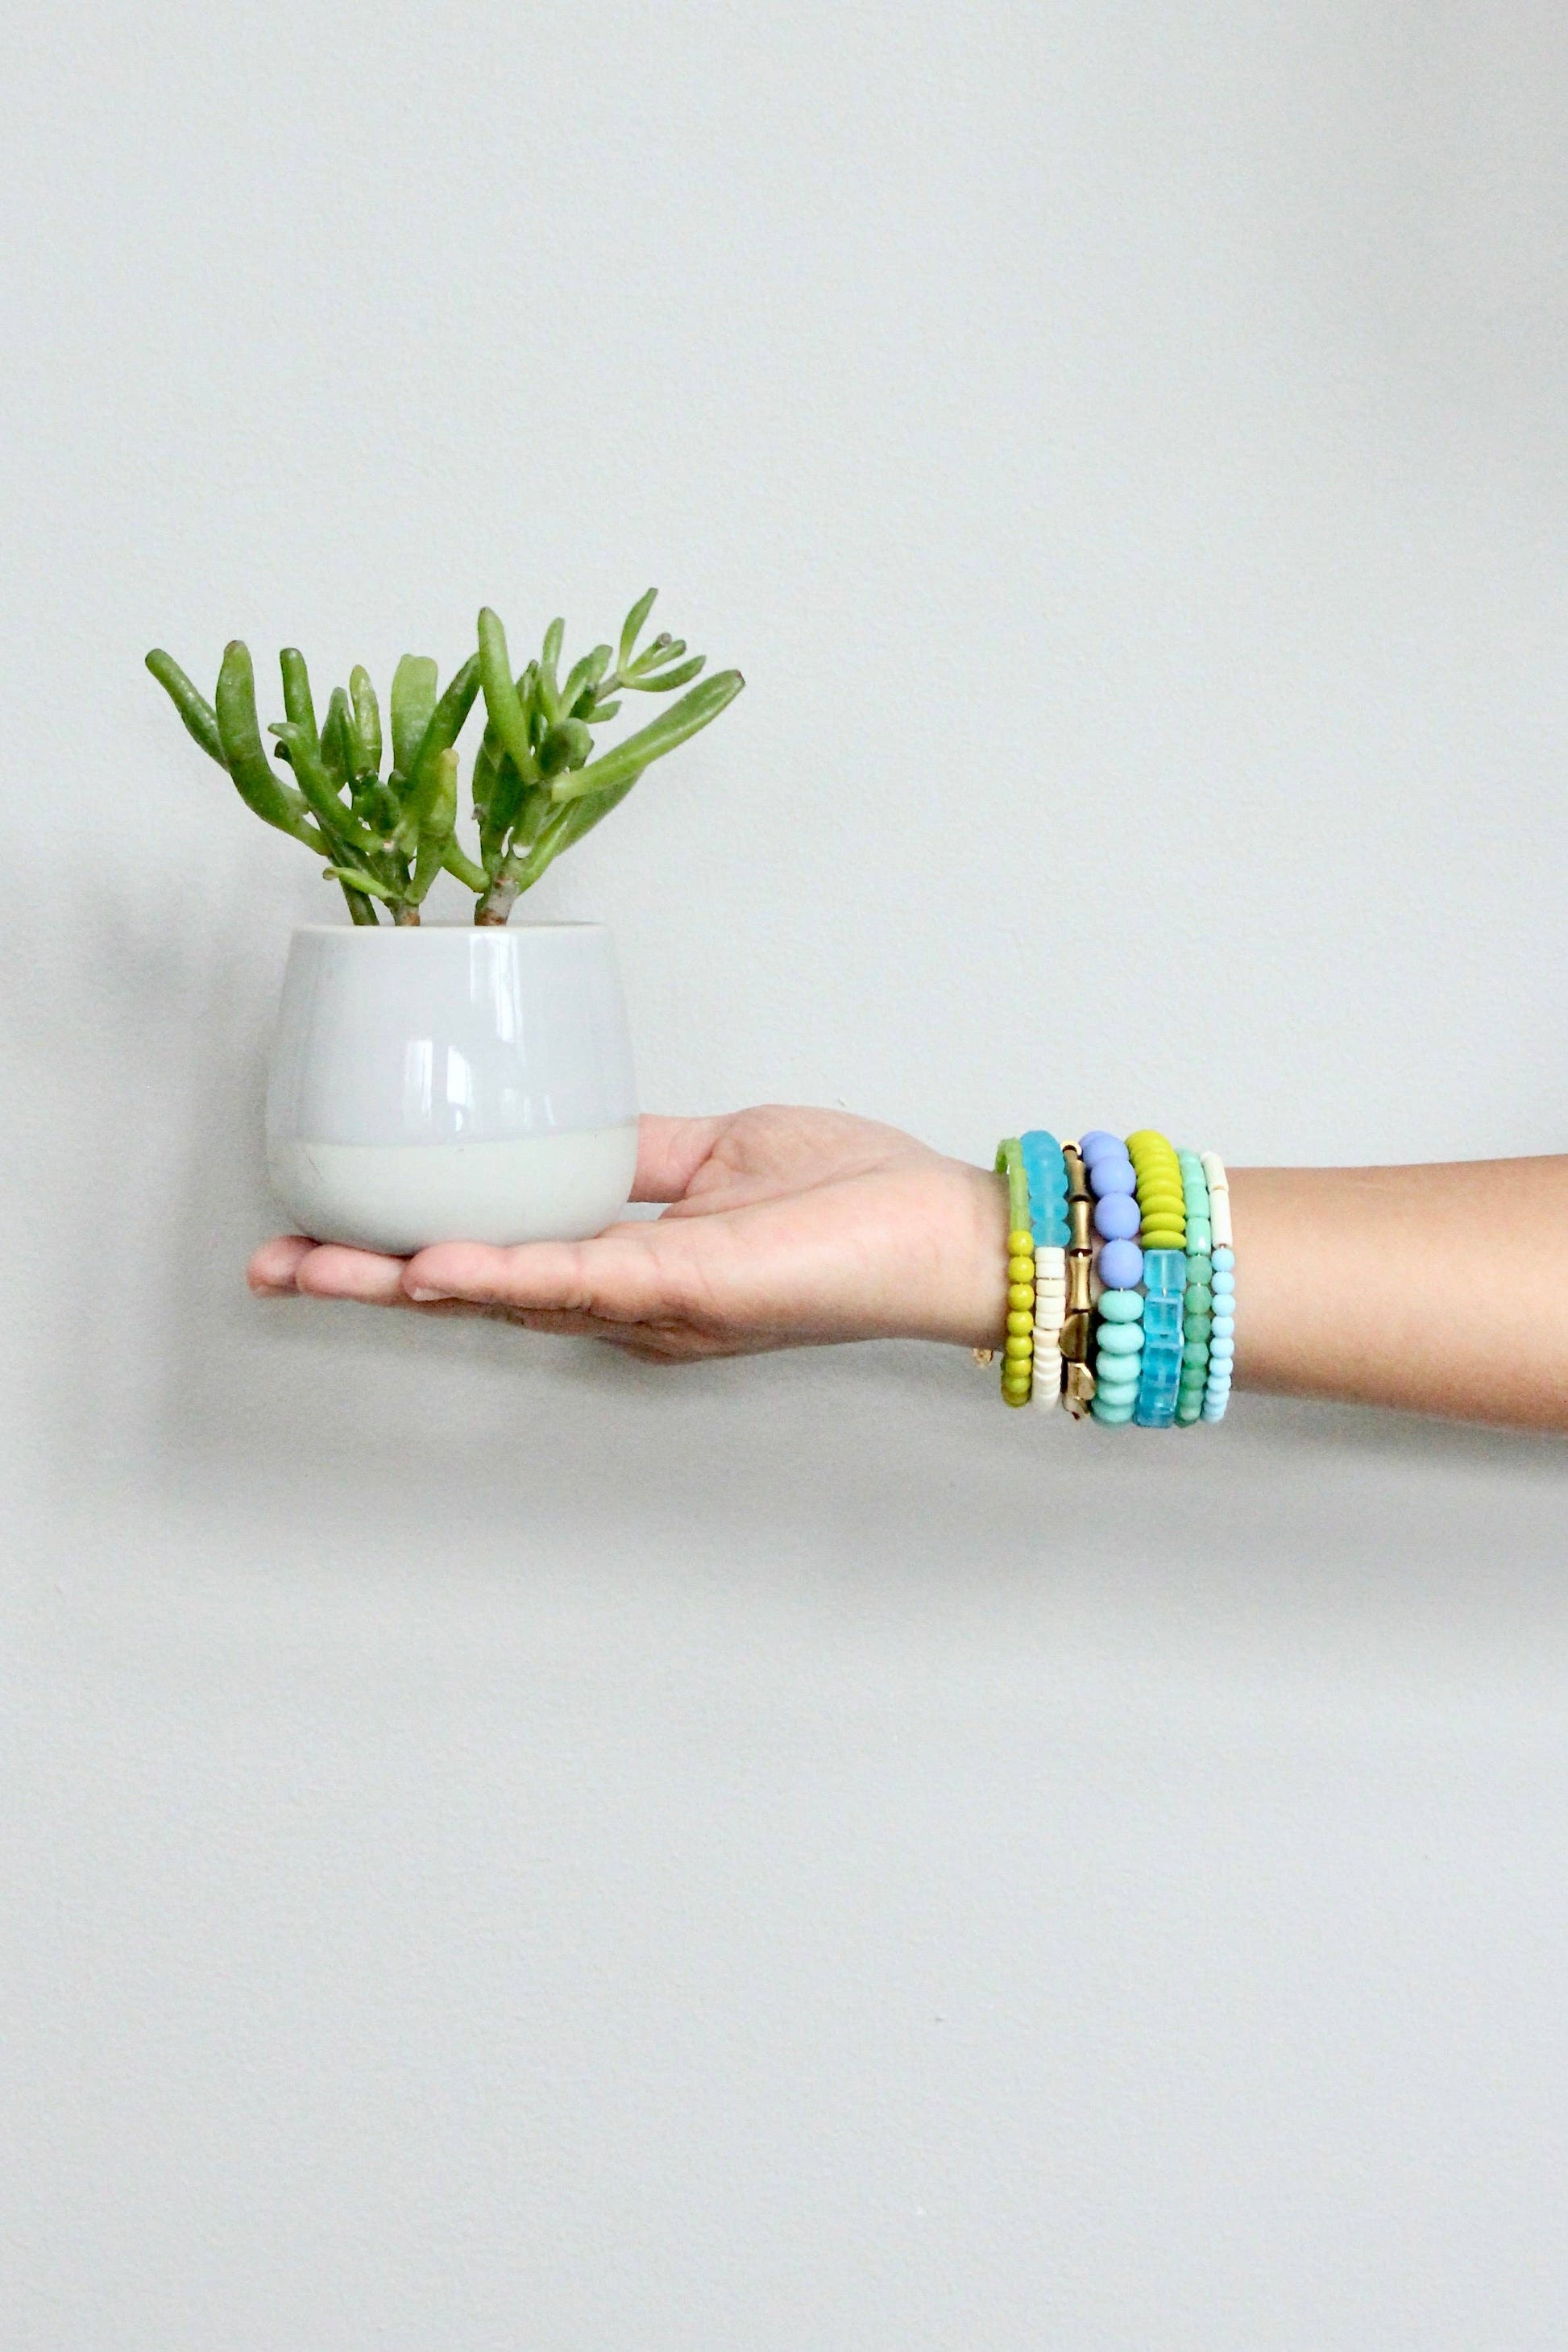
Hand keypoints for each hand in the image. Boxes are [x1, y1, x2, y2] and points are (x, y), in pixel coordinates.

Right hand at [248, 1106, 1010, 1359]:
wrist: (943, 1229)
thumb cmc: (854, 1197)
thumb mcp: (719, 1154)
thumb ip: (637, 1155)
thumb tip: (565, 1128)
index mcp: (630, 1267)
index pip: (496, 1257)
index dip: (405, 1248)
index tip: (322, 1233)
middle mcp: (627, 1301)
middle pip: (474, 1289)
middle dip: (367, 1281)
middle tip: (271, 1266)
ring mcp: (652, 1303)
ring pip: (504, 1294)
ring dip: (400, 1283)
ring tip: (309, 1268)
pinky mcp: (689, 1288)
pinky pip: (579, 1281)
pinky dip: (503, 1273)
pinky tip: (433, 1268)